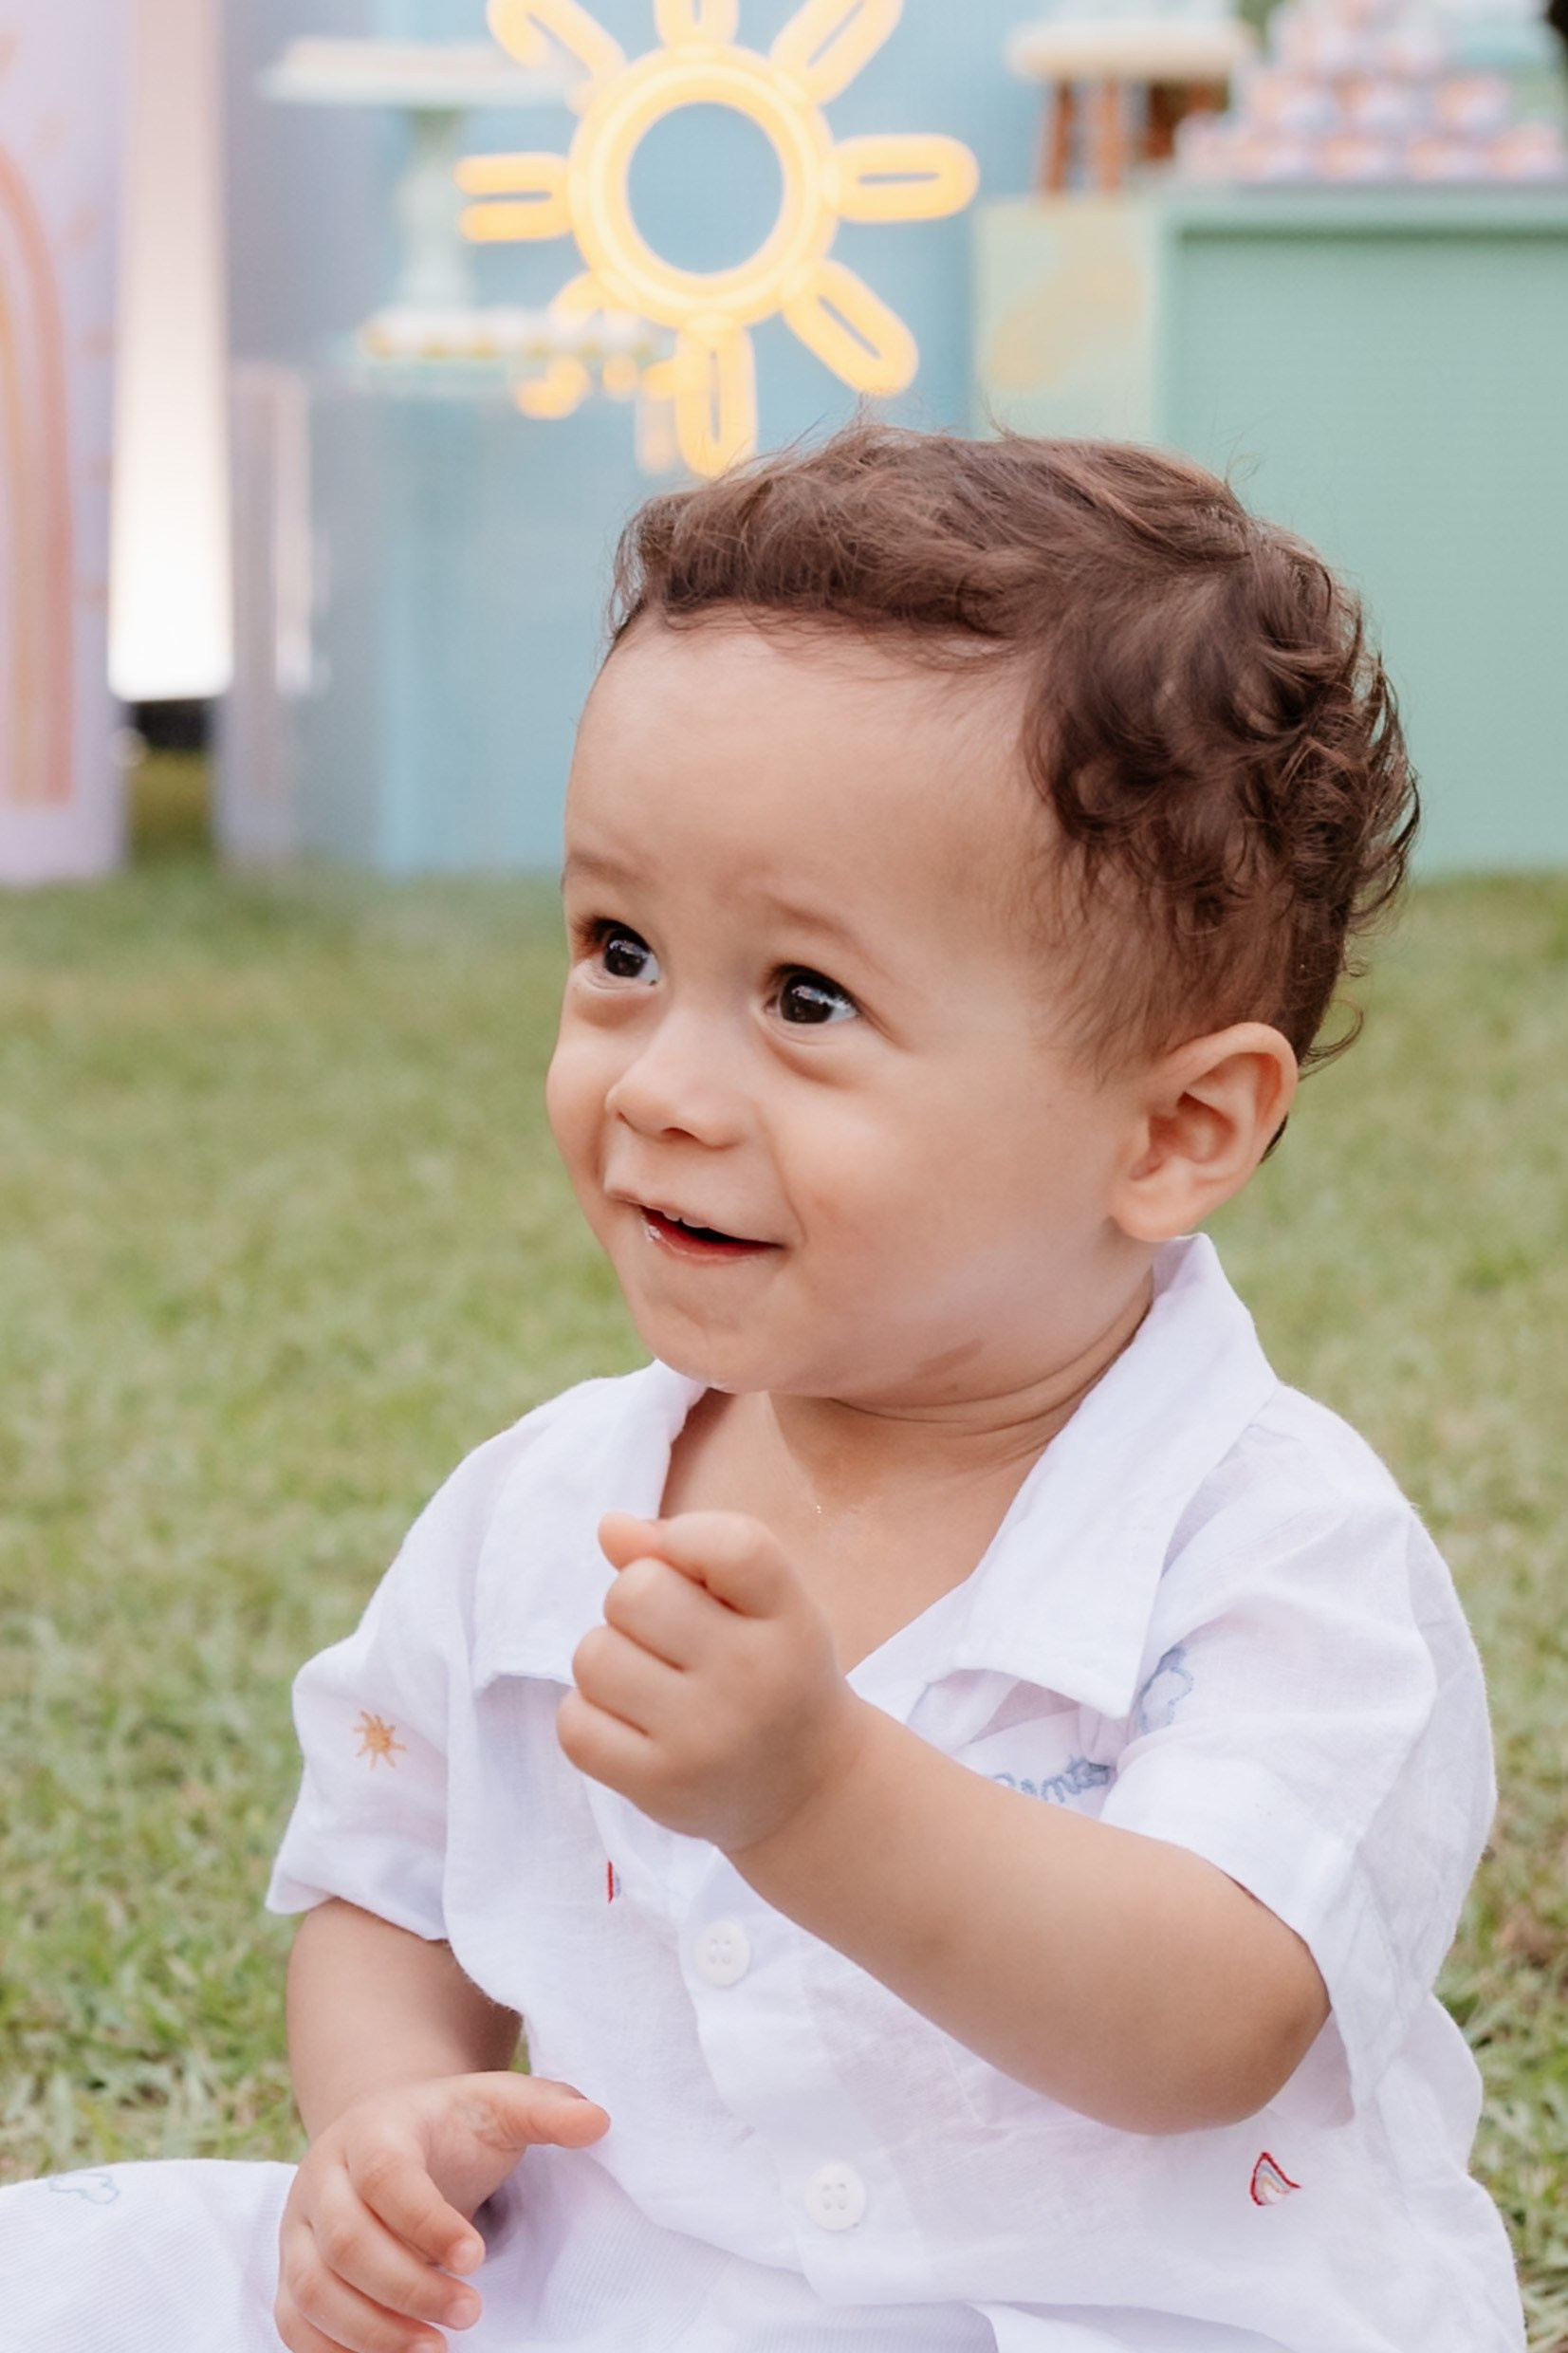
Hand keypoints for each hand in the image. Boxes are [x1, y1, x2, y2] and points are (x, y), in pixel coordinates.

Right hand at [275, 2071, 608, 2352]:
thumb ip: (547, 2109)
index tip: (478, 2257)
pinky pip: (295, 2322)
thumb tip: (599, 2122)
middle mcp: (323, 2177)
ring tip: (436, 2351)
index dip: (426, 2221)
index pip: (385, 2176)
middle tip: (472, 2312)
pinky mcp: (292, 2270)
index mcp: (373, 2130)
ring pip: (313, 2289)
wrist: (393, 2134)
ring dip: (372, 2331)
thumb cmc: (454, 2127)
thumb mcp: (500, 2104)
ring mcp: (299, 2228)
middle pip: (346, 2242)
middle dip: (408, 2288)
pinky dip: (335, 2352)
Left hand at [558, 1510, 868, 1853]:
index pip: (733, 1545)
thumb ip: (692, 1552)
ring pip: (594, 1655)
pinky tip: (629, 1721)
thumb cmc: (772, 1671)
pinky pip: (575, 1723)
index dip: (685, 1539)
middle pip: (636, 1591)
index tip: (690, 1567)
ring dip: (607, 1658)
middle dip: (634, 1601)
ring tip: (648, 1680)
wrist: (806, 1789)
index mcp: (788, 1619)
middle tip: (667, 1635)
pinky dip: (588, 1714)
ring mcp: (704, 1739)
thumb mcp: (761, 1603)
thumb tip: (610, 1527)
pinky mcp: (659, 1787)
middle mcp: (752, 1677)